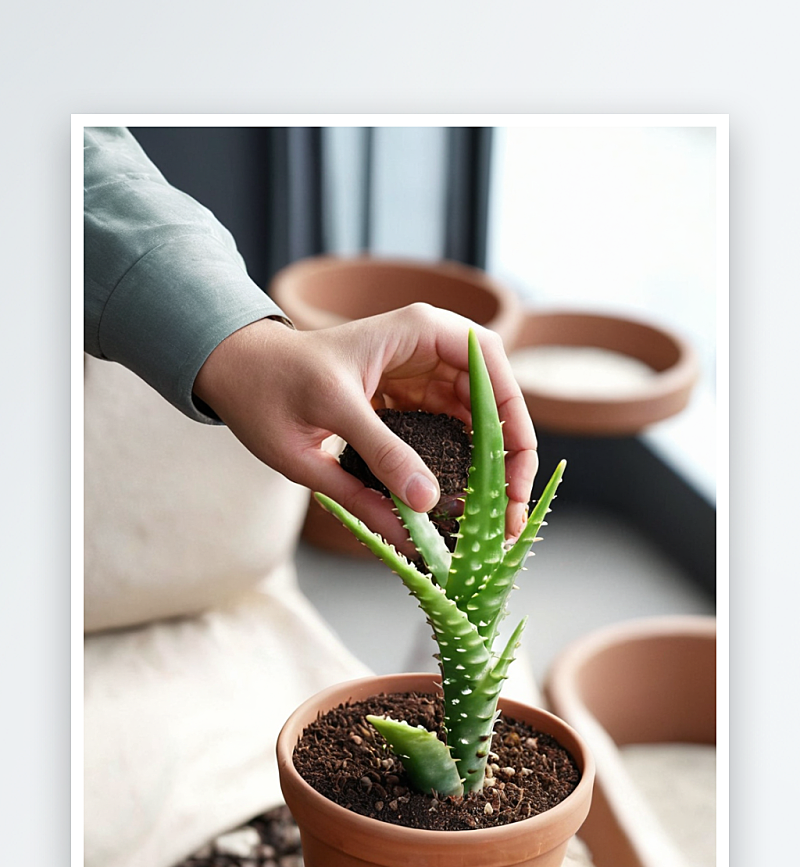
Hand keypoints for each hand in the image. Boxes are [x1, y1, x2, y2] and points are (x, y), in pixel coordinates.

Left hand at [193, 303, 537, 548]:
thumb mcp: (328, 419)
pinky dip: (457, 473)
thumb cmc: (272, 382)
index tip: (516, 476)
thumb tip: (426, 508)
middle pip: (492, 402)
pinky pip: (447, 438)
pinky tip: (460, 509)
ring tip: (492, 521)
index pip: (491, 368)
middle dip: (507, 459)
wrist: (235, 375)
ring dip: (486, 472)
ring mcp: (420, 378)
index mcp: (417, 332)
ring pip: (475, 425)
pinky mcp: (407, 406)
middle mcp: (428, 350)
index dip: (514, 423)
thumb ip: (378, 460)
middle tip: (511, 514)